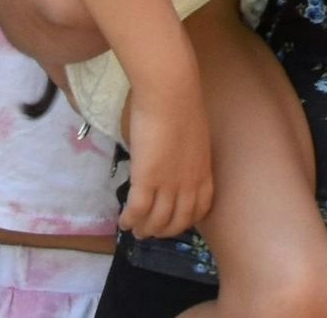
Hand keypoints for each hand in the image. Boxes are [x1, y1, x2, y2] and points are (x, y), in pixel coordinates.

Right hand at [117, 67, 217, 240]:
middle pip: (178, 221)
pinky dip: (130, 220)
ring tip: (135, 231)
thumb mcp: (192, 135)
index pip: (199, 209)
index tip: (174, 222)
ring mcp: (168, 184)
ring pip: (157, 220)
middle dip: (164, 231)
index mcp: (203, 172)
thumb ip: (185, 152)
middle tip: (151, 232)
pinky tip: (123, 222)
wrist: (171, 94)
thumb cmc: (180, 104)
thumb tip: (171, 156)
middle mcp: (188, 184)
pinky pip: (138, 211)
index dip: (186, 220)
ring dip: (145, 230)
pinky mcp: (147, 180)